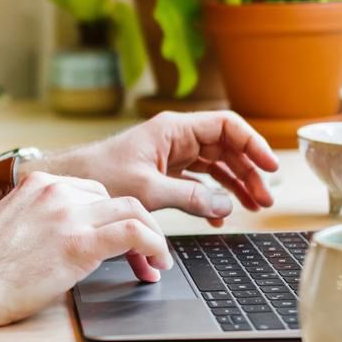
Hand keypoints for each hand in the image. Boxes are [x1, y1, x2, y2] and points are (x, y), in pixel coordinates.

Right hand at [0, 171, 170, 327]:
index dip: (113, 215)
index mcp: (39, 184)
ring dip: (154, 234)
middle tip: (148, 249)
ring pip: (134, 210)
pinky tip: (157, 263)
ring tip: (159, 258)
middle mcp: (57, 191)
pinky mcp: (80, 243)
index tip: (123, 237)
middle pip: (118, 197)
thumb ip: (40, 222)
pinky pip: (134, 233)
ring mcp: (69, 214)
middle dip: (139, 224)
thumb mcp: (11, 226)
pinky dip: (155, 246)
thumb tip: (61, 240)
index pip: (93, 191)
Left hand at [49, 111, 279, 228]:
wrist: (71, 182)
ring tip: (253, 206)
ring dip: (235, 186)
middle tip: (264, 198)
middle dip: (248, 172)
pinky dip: (212, 197)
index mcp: (174, 129)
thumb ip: (190, 198)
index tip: (270, 166)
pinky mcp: (163, 173)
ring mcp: (171, 155)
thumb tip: (225, 205)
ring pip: (215, 166)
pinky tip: (221, 215)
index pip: (226, 126)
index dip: (252, 144)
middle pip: (226, 148)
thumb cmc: (101, 175)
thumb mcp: (148, 189)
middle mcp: (176, 138)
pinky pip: (198, 181)